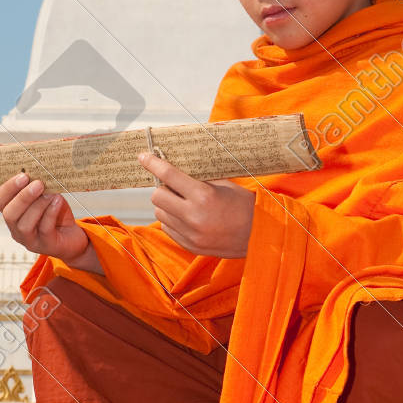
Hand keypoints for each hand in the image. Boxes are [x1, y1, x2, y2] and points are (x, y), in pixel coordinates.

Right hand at [0, 173, 90, 261]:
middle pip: (9, 214)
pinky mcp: (46, 246)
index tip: (23, 175)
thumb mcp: (46, 196)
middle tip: (38, 183)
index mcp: (12, 213)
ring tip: (50, 193)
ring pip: (24, 225)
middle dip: (22, 197)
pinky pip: (44, 229)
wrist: (75, 236)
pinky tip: (57, 201)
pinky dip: (50, 213)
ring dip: (37, 205)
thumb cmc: (57, 213)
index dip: (7, 188)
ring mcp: (29, 240)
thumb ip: (39, 186)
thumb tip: (39, 169)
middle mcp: (16, 229)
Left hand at [138, 152, 255, 257]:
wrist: (259, 235)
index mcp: (203, 196)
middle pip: (157, 196)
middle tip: (174, 186)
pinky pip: (168, 229)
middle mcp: (193, 216)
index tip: (143, 157)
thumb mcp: (224, 185)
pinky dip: (172, 221)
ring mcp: (190, 234)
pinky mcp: (190, 246)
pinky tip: (187, 217)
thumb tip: (176, 169)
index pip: (169, 175)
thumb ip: (199, 179)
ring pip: (160, 214)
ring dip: (166, 205)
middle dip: (163, 188)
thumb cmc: (244, 206)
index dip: (153, 164)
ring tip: (183, 203)